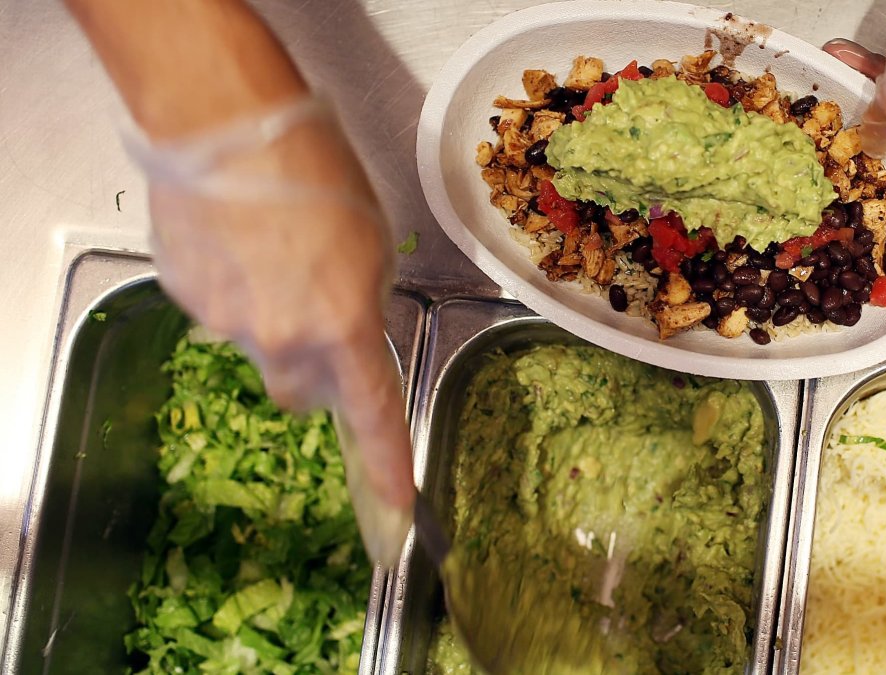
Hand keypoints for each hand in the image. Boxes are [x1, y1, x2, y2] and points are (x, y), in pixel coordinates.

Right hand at [125, 97, 415, 559]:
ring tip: (270, 253)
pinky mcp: (185, 298)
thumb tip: (347, 330)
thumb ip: (362, 305)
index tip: (397, 505)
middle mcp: (282, 338)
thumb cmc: (316, 168)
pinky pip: (219, 313)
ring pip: (256, 348)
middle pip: (298, 392)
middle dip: (311, 369)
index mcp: (343, 326)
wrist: (227, 123)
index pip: (372, 415)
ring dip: (269, 321)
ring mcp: (227, 322)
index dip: (387, 465)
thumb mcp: (371, 243)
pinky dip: (232, 291)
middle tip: (316, 314)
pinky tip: (236, 243)